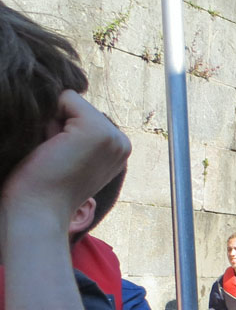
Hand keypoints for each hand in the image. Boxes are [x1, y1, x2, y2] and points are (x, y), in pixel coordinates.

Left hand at [0, 91, 129, 229]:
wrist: (39, 211)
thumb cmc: (43, 187)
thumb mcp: (70, 156)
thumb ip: (75, 132)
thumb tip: (64, 99)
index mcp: (118, 150)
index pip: (84, 116)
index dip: (63, 131)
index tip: (61, 160)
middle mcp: (123, 142)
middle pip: (79, 108)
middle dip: (60, 125)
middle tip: (56, 159)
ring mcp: (113, 137)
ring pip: (72, 103)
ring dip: (55, 124)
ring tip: (55, 154)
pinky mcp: (96, 130)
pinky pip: (66, 98)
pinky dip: (51, 117)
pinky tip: (53, 147)